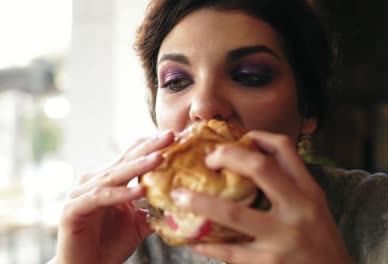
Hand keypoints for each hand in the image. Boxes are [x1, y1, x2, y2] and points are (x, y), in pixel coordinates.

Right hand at [54, 130, 173, 263]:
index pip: (131, 157)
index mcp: (108, 181)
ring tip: (159, 158)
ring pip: (113, 176)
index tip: (175, 136)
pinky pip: (100, 198)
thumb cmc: (109, 245)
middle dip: (149, 148)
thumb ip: (153, 210)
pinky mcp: (72, 209)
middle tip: (169, 135)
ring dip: (137, 167)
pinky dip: (120, 194)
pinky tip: (139, 191)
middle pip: (124, 160)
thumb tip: (180, 202)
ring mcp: (81, 194)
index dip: (151, 146)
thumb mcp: (138, 224)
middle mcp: (93, 182)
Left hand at [170, 131, 352, 263]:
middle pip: (260, 168)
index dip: (258, 136)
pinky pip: (230, 251)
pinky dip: (207, 244)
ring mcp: (283, 238)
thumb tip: (247, 163)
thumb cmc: (319, 241)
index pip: (285, 149)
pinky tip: (193, 240)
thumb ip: (288, 186)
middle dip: (227, 156)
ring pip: (234, 213)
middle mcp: (299, 209)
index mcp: (308, 191)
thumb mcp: (313, 207)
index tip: (237, 138)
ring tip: (178, 197)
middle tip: (206, 160)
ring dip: (200, 203)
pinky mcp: (269, 263)